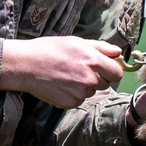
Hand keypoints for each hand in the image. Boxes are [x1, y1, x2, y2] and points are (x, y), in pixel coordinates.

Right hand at [0, 37, 124, 108]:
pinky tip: (61, 85)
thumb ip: (101, 47)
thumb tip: (118, 52)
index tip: (103, 68)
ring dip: (84, 86)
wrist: (26, 65)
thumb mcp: (76, 42)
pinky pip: (79, 100)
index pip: (117, 73)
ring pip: (91, 92)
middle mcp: (90, 79)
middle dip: (97, 78)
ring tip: (67, 76)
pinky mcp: (70, 103)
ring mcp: (80, 93)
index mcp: (94, 61)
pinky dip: (73, 94)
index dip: (111, 70)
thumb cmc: (50, 49)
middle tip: (79, 70)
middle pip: (106, 84)